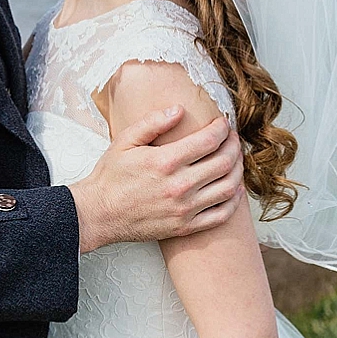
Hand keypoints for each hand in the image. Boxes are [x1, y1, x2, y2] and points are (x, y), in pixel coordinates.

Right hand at [71, 106, 245, 252]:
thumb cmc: (110, 177)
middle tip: (233, 139)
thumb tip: (179, 110)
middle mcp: (179, 185)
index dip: (222, 129)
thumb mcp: (124, 142)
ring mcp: (184, 208)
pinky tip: (233, 189)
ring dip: (238, 170)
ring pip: (228, 187)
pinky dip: (234, 201)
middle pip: (224, 162)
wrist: (98, 214)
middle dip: (234, 146)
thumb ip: (152, 123)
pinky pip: (221, 215)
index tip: (223, 124)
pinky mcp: (185, 227)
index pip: (209, 140)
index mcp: (165, 162)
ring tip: (235, 160)